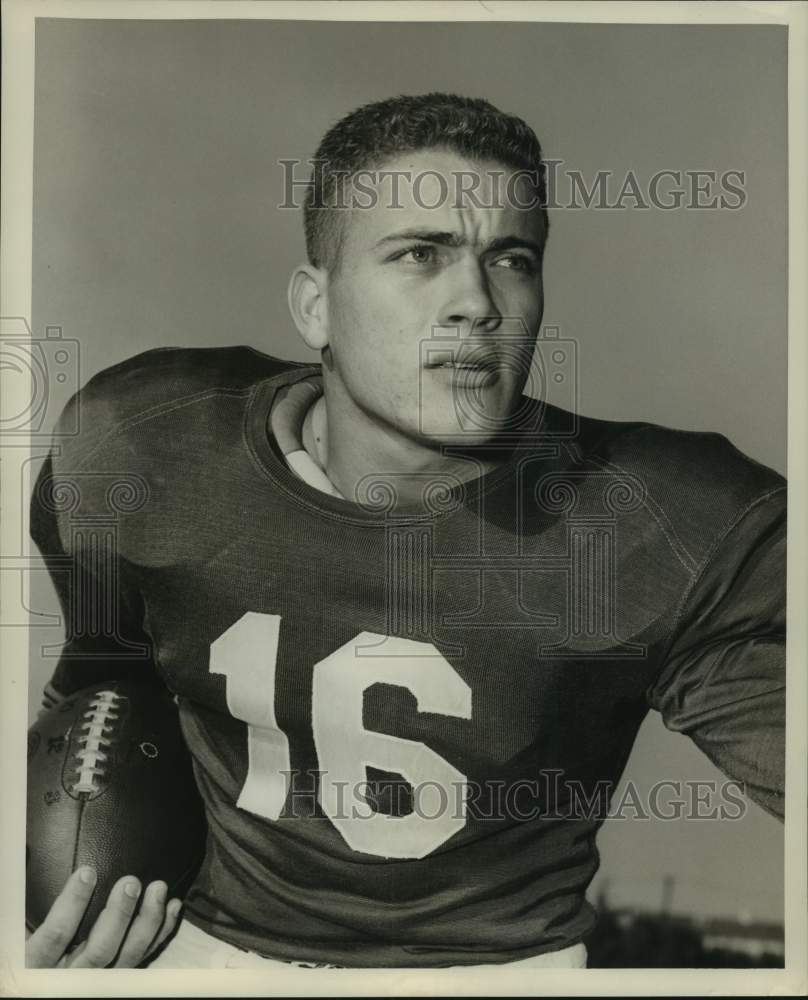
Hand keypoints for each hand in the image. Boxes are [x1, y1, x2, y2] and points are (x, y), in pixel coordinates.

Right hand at [26, 867, 181, 967]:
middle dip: (118, 916)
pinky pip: (145, 957)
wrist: (43, 986)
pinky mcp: (120, 974)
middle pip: (99, 950)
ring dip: (147, 922)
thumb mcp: (18, 931)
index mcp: (40, 963)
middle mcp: (71, 976)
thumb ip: (22, 899)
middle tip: (131, 882)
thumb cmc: (30, 950)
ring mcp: (99, 978)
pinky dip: (162, 932)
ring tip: (159, 889)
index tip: (88, 871)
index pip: (56, 936)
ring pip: (128, 957)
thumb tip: (28, 852)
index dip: (72, 904)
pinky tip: (173, 907)